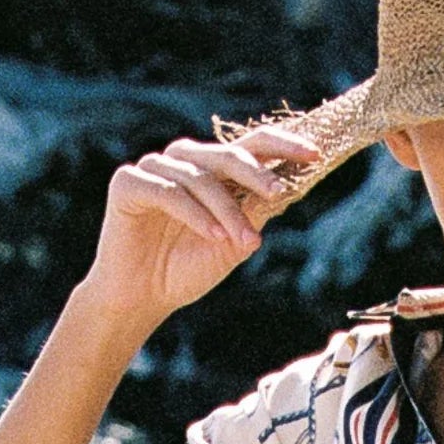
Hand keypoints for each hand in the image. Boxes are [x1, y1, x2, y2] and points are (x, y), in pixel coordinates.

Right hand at [78, 121, 321, 333]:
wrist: (142, 298)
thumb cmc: (186, 270)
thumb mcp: (232, 242)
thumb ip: (254, 213)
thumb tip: (290, 188)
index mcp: (211, 170)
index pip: (250, 145)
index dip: (282, 146)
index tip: (315, 155)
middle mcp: (183, 161)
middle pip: (226, 154)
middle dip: (256, 175)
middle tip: (279, 195)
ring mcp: (154, 168)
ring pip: (200, 178)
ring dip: (227, 210)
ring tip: (245, 241)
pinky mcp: (128, 182)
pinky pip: (168, 192)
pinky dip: (195, 214)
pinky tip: (215, 236)